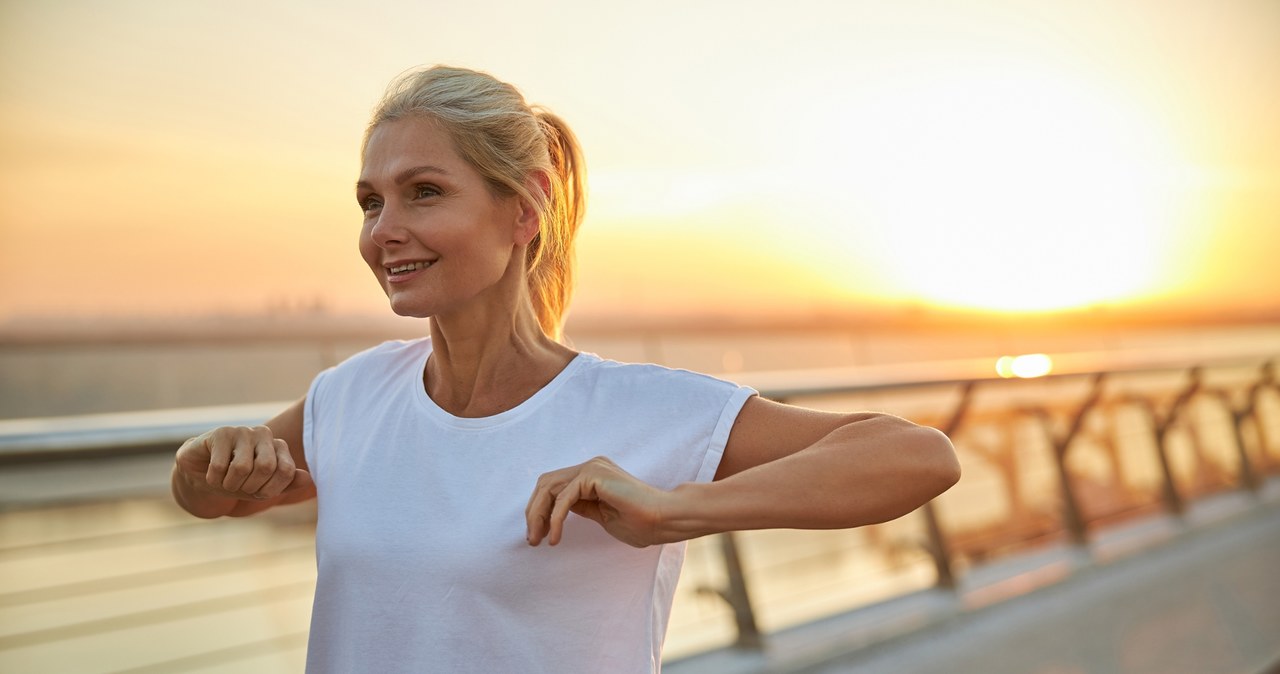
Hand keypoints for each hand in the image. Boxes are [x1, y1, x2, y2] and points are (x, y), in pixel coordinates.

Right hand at [175, 425, 312, 500]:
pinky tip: (212, 474)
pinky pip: (220, 467)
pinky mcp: (221, 433)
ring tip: (225, 480)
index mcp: (279, 447)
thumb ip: (287, 483)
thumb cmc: (237, 481)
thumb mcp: (263, 488)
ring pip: (242, 468)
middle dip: (250, 487)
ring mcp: (243, 431)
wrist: (202, 475)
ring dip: (230, 485)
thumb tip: (308, 478)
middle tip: (239, 487)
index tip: (258, 492)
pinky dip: (214, 480)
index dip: (271, 490)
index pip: (287, 471)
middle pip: (266, 467)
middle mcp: (264, 434)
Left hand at [525, 456, 670, 547]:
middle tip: (531, 540)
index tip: (538, 536)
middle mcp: (591, 467)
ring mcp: (592, 467)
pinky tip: (555, 537)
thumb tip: (557, 509)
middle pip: (546, 484)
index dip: (540, 510)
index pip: (555, 487)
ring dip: (539, 515)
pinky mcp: (595, 474)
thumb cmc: (641, 523)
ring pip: (549, 487)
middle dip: (534, 512)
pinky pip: (564, 497)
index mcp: (593, 475)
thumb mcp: (601, 515)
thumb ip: (582, 507)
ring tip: (538, 540)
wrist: (664, 519)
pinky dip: (555, 519)